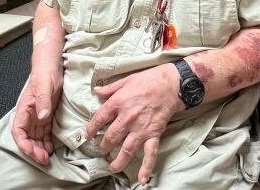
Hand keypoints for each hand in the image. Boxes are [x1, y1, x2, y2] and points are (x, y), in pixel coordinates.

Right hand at [11, 68, 62, 164]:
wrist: (51, 64)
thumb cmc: (46, 72)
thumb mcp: (45, 86)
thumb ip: (43, 101)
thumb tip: (41, 117)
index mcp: (24, 108)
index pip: (18, 131)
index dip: (23, 144)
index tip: (32, 152)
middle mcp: (29, 114)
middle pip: (26, 137)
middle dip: (33, 150)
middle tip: (44, 160)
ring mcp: (37, 115)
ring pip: (35, 137)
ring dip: (39, 149)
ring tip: (47, 158)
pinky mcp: (46, 115)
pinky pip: (43, 132)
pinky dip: (46, 142)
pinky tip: (50, 149)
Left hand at [85, 64, 184, 183]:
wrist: (172, 84)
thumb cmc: (149, 79)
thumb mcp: (126, 80)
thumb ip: (110, 88)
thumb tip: (96, 91)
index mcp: (118, 103)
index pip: (99, 119)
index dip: (91, 128)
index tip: (88, 135)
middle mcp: (127, 118)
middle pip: (111, 136)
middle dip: (104, 146)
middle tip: (102, 150)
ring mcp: (140, 128)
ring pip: (126, 149)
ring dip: (118, 160)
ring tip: (112, 167)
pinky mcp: (154, 134)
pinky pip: (149, 153)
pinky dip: (146, 167)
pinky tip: (142, 178)